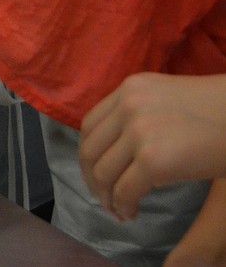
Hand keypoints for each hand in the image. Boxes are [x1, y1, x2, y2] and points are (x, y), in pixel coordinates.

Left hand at [80, 73, 225, 220]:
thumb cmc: (215, 113)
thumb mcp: (166, 98)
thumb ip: (140, 113)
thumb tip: (118, 149)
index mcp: (131, 88)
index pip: (91, 125)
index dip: (89, 155)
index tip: (97, 174)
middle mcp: (128, 105)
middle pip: (89, 149)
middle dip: (92, 180)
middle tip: (105, 199)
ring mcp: (139, 132)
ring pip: (102, 173)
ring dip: (106, 198)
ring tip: (119, 210)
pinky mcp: (153, 160)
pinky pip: (124, 191)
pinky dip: (123, 207)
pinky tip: (133, 213)